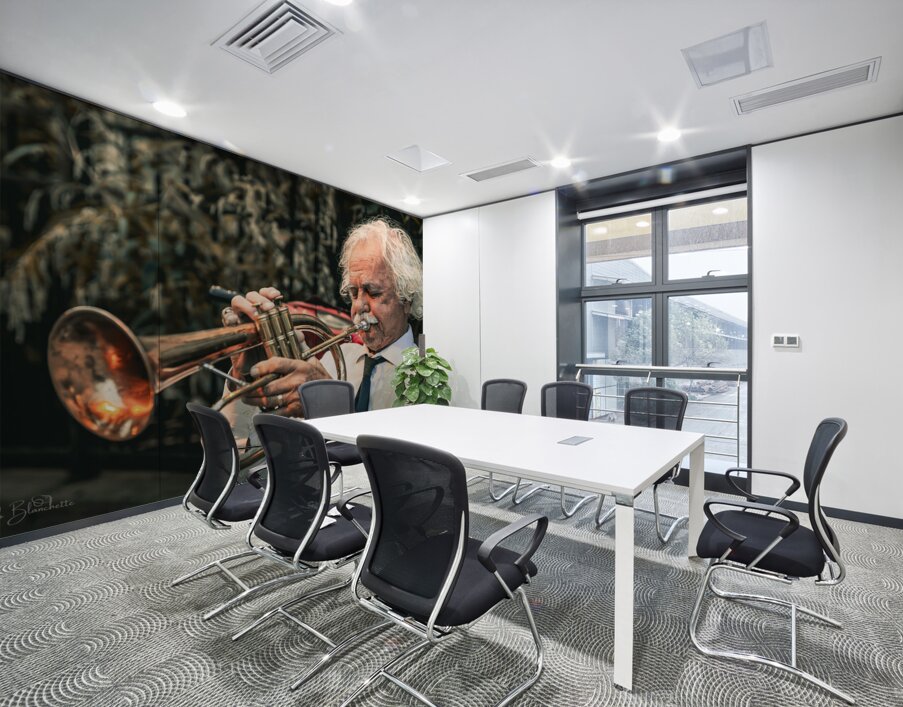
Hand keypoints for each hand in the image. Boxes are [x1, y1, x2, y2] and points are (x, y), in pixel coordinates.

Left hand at [225, 287, 333, 416]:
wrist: (334, 397)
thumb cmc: (320, 378)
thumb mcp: (311, 361)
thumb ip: (300, 348)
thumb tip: (296, 332)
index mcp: (300, 366)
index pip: (277, 363)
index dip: (262, 367)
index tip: (253, 372)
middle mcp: (297, 381)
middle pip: (268, 386)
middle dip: (252, 389)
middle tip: (243, 389)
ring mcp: (296, 397)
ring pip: (268, 400)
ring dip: (254, 400)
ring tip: (247, 398)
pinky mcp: (296, 410)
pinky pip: (276, 412)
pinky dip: (265, 412)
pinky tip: (260, 409)